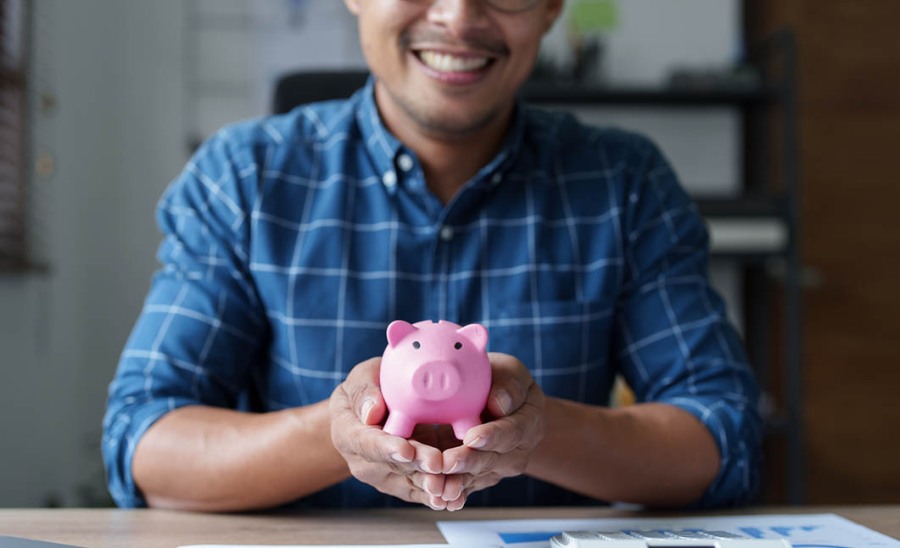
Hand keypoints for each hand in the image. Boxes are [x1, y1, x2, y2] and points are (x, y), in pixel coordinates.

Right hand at [329, 357, 448, 508]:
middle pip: (393, 465)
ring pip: (410, 482)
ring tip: (449, 486)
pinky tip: (454, 498)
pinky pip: (420, 491)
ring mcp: (384, 476)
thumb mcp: (361, 378)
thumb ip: (364, 391)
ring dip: (430, 484)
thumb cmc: (367, 389)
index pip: (366, 443)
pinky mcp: (403, 482)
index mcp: (348, 434)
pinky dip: (437, 496)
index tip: (405, 449)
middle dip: (417, 465)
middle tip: (437, 463)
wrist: (370, 413)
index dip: (387, 447)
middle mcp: (364, 462)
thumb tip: (371, 412)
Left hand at [438, 353, 545, 510]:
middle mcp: (518, 451)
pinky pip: (466, 486)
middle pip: (493, 459)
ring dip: (456, 481)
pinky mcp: (481, 477)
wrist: (496, 401)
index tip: (473, 437)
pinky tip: (438, 498)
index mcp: (530, 422)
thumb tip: (500, 404)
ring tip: (437, 484)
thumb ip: (509, 385)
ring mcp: (499, 468)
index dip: (493, 435)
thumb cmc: (501, 381)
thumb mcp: (510, 372)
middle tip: (448, 461)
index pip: (513, 431)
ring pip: (477, 477)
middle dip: (469, 461)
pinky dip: (452, 492)